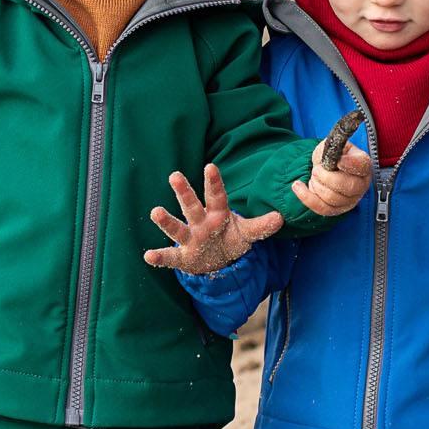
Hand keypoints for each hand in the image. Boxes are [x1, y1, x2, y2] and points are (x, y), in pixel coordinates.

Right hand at [146, 163, 284, 272]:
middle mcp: (200, 223)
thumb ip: (261, 226)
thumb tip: (280, 217)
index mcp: (217, 213)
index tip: (210, 166)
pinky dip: (159, 256)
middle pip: (192, 206)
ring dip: (166, 221)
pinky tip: (148, 255)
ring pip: (177, 228)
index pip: (216, 195)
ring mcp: (190, 239)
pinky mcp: (183, 257)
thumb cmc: (230, 239)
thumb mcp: (247, 233)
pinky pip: (170, 257)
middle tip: (175, 175)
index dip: (214, 182)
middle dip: (184, 192)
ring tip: (155, 212)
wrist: (218, 261)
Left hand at [292, 136, 371, 218]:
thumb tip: (331, 156)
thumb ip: (331, 148)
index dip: (350, 164)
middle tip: (316, 169)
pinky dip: (307, 197)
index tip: (338, 161)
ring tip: (313, 175)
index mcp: (363, 165)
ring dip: (317, 185)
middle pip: (349, 187)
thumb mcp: (332, 146)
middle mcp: (361, 184)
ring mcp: (350, 200)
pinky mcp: (337, 209)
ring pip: (333, 198)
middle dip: (327, 177)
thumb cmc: (332, 156)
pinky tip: (297, 186)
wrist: (326, 168)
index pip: (362, 166)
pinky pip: (322, 208)